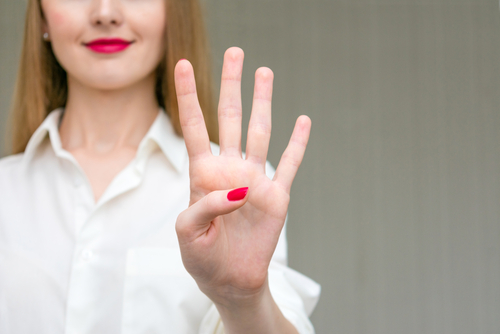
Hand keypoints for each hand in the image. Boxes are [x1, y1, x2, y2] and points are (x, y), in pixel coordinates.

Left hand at [174, 47, 310, 309]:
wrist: (230, 280)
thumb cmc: (203, 256)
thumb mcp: (188, 232)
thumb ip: (205, 206)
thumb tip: (237, 188)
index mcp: (203, 175)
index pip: (194, 127)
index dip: (190, 96)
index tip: (184, 65)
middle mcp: (230, 169)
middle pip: (230, 117)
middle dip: (232, 84)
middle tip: (236, 53)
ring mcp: (255, 179)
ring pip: (260, 131)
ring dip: (263, 101)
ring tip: (265, 72)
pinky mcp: (277, 195)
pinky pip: (289, 163)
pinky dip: (297, 142)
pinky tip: (302, 120)